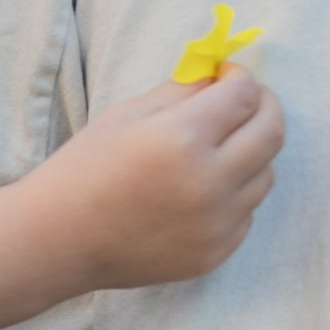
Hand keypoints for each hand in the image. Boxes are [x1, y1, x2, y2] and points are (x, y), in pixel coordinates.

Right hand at [34, 65, 282, 290]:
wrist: (57, 241)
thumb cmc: (83, 170)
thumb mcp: (126, 115)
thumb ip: (182, 92)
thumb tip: (222, 80)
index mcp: (182, 139)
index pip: (244, 95)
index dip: (239, 76)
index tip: (227, 76)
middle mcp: (208, 183)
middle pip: (272, 132)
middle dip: (264, 106)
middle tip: (244, 102)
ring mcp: (215, 224)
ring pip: (264, 175)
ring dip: (249, 153)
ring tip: (213, 151)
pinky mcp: (215, 253)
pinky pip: (245, 212)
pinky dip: (232, 195)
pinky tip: (196, 192)